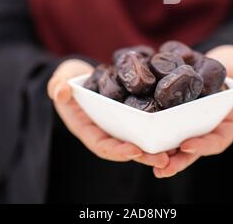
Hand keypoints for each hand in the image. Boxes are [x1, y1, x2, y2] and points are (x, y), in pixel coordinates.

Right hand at [47, 59, 169, 168]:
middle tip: (165, 158)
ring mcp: (118, 124)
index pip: (102, 145)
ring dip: (156, 146)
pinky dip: (158, 128)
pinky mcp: (130, 113)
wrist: (79, 74)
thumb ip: (57, 86)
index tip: (135, 151)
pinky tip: (175, 128)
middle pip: (125, 148)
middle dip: (144, 155)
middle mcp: (105, 130)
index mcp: (87, 128)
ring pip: (139, 139)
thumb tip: (61, 91)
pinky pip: (144, 123)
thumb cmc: (66, 78)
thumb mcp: (59, 80)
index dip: (118, 151)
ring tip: (176, 150)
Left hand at [153, 45, 232, 178]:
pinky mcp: (177, 112)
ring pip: (176, 141)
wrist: (222, 61)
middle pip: (193, 148)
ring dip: (161, 151)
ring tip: (144, 157)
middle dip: (177, 160)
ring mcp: (192, 122)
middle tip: (160, 168)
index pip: (217, 141)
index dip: (203, 146)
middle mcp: (208, 128)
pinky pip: (165, 123)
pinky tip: (137, 133)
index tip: (187, 146)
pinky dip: (153, 129)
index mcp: (227, 124)